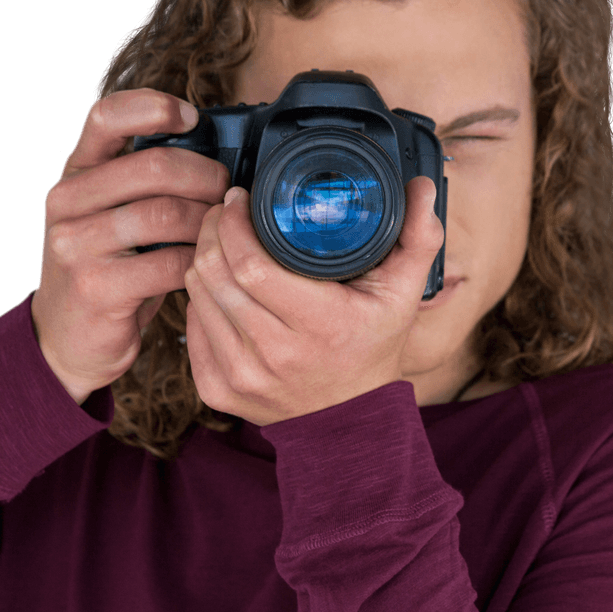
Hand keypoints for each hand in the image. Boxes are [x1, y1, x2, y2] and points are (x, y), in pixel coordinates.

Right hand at [30, 88, 230, 403]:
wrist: (68, 335)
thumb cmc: (108, 264)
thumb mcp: (111, 211)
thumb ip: (144, 180)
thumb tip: (217, 151)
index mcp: (75, 172)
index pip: (105, 116)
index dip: (153, 107)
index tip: (191, 117)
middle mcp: (67, 201)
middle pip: (153, 166)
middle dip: (205, 175)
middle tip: (226, 191)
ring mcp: (75, 245)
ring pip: (165, 214)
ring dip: (207, 221)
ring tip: (220, 229)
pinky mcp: (95, 287)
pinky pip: (167, 264)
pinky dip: (198, 262)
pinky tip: (204, 264)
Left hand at [184, 175, 443, 425]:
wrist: (348, 424)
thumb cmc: (372, 350)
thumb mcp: (403, 296)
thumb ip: (418, 239)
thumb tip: (422, 187)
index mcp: (319, 325)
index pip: (251, 264)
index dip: (234, 223)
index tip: (237, 199)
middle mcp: (274, 355)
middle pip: (214, 274)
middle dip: (212, 231)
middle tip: (224, 213)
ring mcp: (241, 377)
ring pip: (196, 295)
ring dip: (202, 261)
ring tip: (220, 244)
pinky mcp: (217, 390)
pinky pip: (190, 327)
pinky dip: (200, 299)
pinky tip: (219, 288)